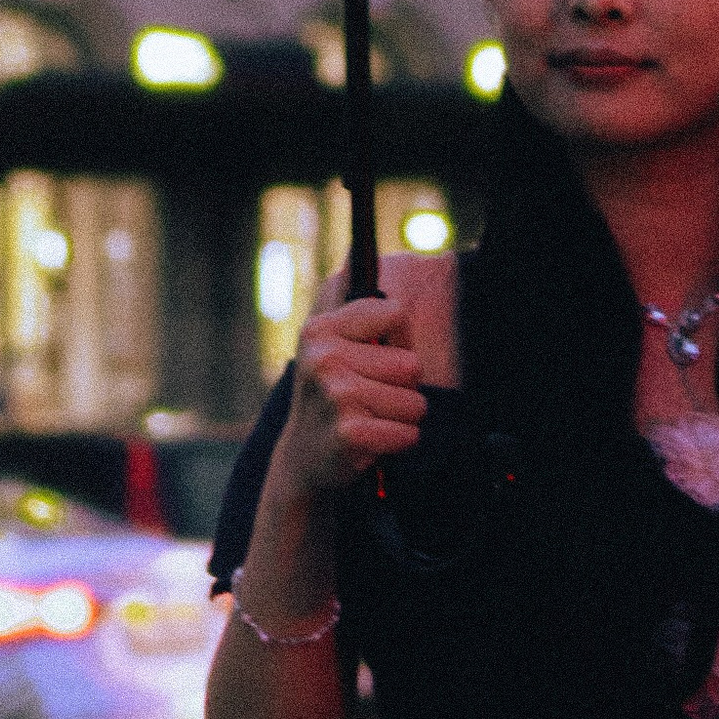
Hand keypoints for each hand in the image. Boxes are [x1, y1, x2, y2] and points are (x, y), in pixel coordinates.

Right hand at [274, 293, 425, 504]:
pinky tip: (372, 442)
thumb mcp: (327, 345)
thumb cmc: (329, 395)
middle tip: (372, 398)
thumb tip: (354, 259)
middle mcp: (324, 360)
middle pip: (412, 365)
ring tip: (371, 420)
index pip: (395, 314)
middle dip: (403, 387)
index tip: (379, 358)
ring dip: (402, 417)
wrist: (302, 459)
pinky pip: (410, 434)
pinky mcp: (351, 435)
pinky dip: (400, 442)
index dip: (400, 341)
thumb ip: (351, 306)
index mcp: (319, 330)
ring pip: (415, 403)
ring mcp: (337, 397)